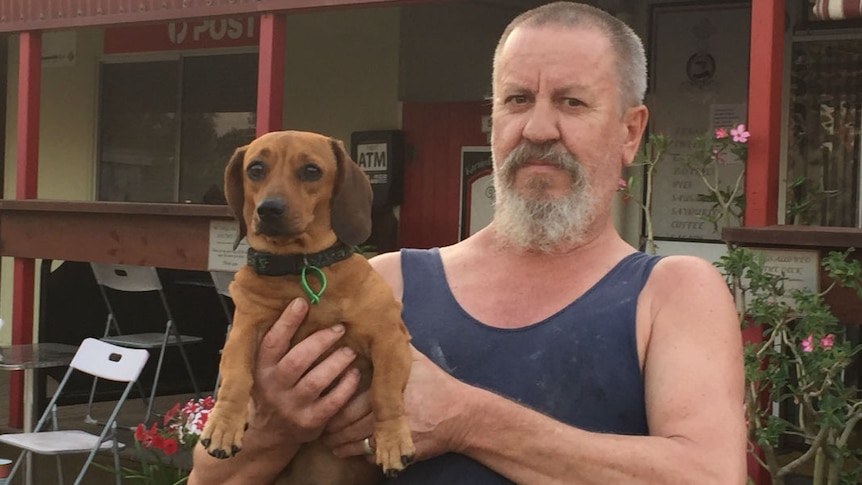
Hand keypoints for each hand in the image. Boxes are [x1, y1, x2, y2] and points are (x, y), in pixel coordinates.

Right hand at [249, 298, 361, 444]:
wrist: (270, 434)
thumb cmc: (273, 390)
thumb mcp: (264, 368)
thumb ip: (276, 344)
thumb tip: (297, 304)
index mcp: (261, 369)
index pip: (272, 342)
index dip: (287, 322)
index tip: (302, 302)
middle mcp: (274, 387)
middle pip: (298, 360)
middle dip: (321, 340)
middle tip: (340, 328)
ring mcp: (292, 406)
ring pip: (317, 380)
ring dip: (337, 361)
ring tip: (349, 351)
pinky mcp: (310, 421)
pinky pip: (333, 401)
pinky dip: (346, 386)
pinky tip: (354, 374)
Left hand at [323, 346, 468, 460]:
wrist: (463, 415)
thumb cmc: (438, 386)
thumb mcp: (417, 362)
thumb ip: (395, 348)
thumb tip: (377, 329)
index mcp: (391, 385)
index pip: (353, 394)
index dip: (336, 401)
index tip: (325, 402)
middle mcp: (393, 407)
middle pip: (352, 420)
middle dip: (334, 426)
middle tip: (323, 428)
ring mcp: (398, 430)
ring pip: (359, 441)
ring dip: (342, 444)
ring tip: (331, 443)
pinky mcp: (403, 449)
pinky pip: (373, 455)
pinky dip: (358, 455)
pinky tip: (349, 452)